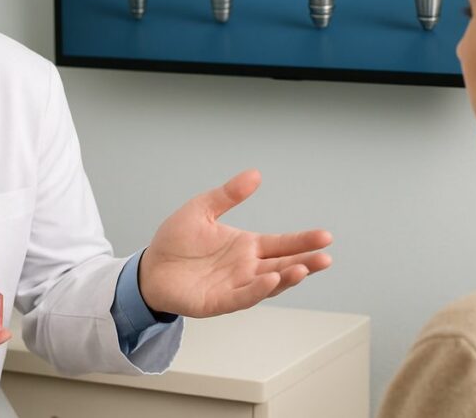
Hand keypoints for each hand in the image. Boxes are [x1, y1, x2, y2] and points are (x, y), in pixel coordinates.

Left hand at [139, 169, 331, 317]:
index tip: (325, 236)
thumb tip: (255, 174)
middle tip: (325, 257)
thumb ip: (228, 194)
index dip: (303, 241)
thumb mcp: (202, 209)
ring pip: (268, 284)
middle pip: (283, 265)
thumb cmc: (176, 240)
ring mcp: (236, 286)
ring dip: (287, 278)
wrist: (150, 267)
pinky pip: (242, 297)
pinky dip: (257, 290)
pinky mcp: (219, 302)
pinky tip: (270, 280)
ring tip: (303, 268)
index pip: (282, 243)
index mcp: (247, 246)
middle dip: (306, 262)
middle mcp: (247, 267)